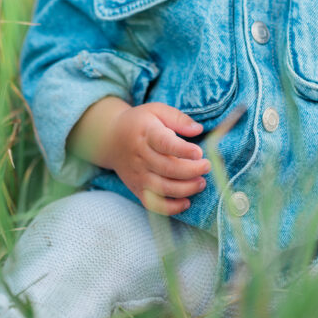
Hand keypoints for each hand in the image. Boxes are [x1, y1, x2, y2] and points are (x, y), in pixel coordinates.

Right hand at [70, 97, 210, 214]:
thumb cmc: (140, 122)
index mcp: (147, 133)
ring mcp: (138, 175)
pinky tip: (186, 202)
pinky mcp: (136, 188)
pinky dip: (170, 208)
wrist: (110, 138)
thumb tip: (198, 130)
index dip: (182, 150)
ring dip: (185, 189)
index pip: (164, 143)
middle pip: (167, 168)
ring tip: (201, 183)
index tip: (199, 152)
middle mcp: (141, 156)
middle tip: (207, 166)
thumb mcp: (157, 110)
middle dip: (191, 171)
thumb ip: (178, 118)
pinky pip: (153, 204)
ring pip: (162, 188)